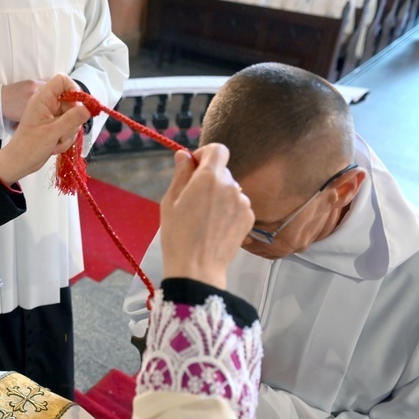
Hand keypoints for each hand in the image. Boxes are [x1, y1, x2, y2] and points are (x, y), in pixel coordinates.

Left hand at [0, 74, 89, 184]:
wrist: (20, 162)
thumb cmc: (29, 146)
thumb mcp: (52, 132)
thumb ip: (71, 119)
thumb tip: (88, 109)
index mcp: (43, 99)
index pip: (62, 81)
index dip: (74, 90)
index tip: (79, 106)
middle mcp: (48, 104)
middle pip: (72, 103)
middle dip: (72, 121)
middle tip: (63, 133)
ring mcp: (53, 116)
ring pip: (74, 118)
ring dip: (68, 133)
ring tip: (55, 142)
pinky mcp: (56, 127)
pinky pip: (70, 128)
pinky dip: (66, 139)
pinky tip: (55, 146)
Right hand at [160, 144, 253, 289]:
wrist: (197, 268)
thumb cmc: (178, 236)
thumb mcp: (170, 202)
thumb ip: (181, 175)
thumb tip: (184, 156)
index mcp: (208, 178)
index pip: (218, 150)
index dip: (205, 155)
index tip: (194, 167)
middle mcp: (230, 186)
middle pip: (222, 171)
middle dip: (209, 179)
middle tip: (193, 200)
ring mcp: (242, 202)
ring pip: (230, 189)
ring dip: (219, 196)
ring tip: (204, 218)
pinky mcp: (249, 218)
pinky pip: (238, 205)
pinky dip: (228, 210)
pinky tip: (215, 227)